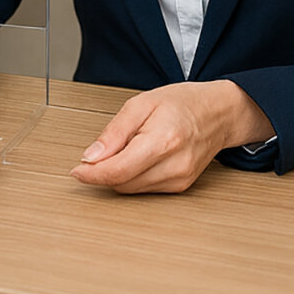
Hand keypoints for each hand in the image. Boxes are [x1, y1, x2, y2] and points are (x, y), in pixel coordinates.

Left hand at [69, 80, 271, 193]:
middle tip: (97, 154)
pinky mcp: (182, 186)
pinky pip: (145, 189)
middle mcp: (175, 165)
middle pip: (123, 183)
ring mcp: (180, 179)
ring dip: (118, 175)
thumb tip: (91, 157)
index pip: (118, 171)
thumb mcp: (140, 104)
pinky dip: (133, 177)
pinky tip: (138, 158)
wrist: (217, 112)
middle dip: (103, 172)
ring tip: (125, 149)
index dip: (92, 174)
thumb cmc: (181, 102)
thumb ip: (113, 133)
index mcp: (163, 141)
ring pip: (132, 190)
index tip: (76, 171)